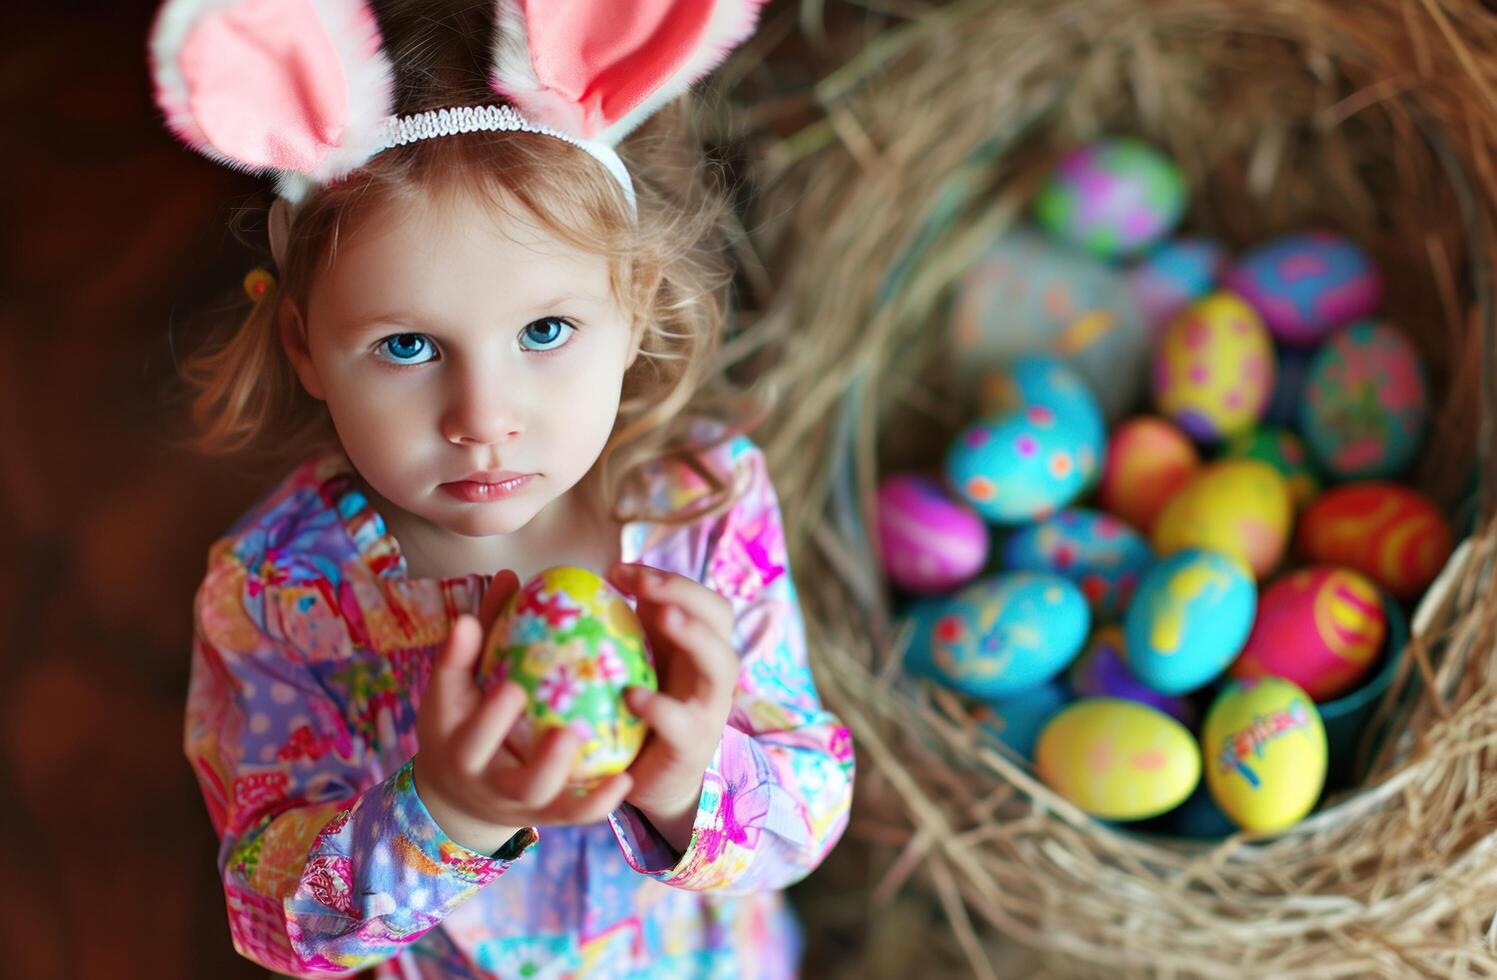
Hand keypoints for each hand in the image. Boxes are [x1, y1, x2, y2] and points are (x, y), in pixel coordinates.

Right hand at [413, 570, 633, 854]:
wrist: (458, 792)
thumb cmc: (459, 720)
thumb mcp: (453, 685)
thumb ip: (477, 636)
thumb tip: (508, 577)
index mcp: (459, 748)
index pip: (469, 736)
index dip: (487, 717)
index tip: (512, 689)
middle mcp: (489, 783)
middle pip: (513, 782)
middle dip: (540, 761)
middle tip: (566, 731)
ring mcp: (520, 804)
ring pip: (547, 801)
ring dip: (578, 784)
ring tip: (608, 755)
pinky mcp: (547, 815)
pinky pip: (576, 814)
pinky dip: (599, 802)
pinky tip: (626, 779)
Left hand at [606, 562, 738, 853]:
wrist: (645, 778)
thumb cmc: (633, 710)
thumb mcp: (630, 662)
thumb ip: (618, 625)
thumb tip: (582, 584)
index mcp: (695, 644)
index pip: (699, 596)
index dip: (668, 577)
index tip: (618, 571)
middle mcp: (709, 670)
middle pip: (720, 616)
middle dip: (686, 593)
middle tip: (646, 584)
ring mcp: (706, 708)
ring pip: (721, 665)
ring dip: (695, 636)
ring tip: (664, 618)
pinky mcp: (691, 746)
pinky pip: (684, 723)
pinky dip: (661, 707)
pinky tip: (632, 696)